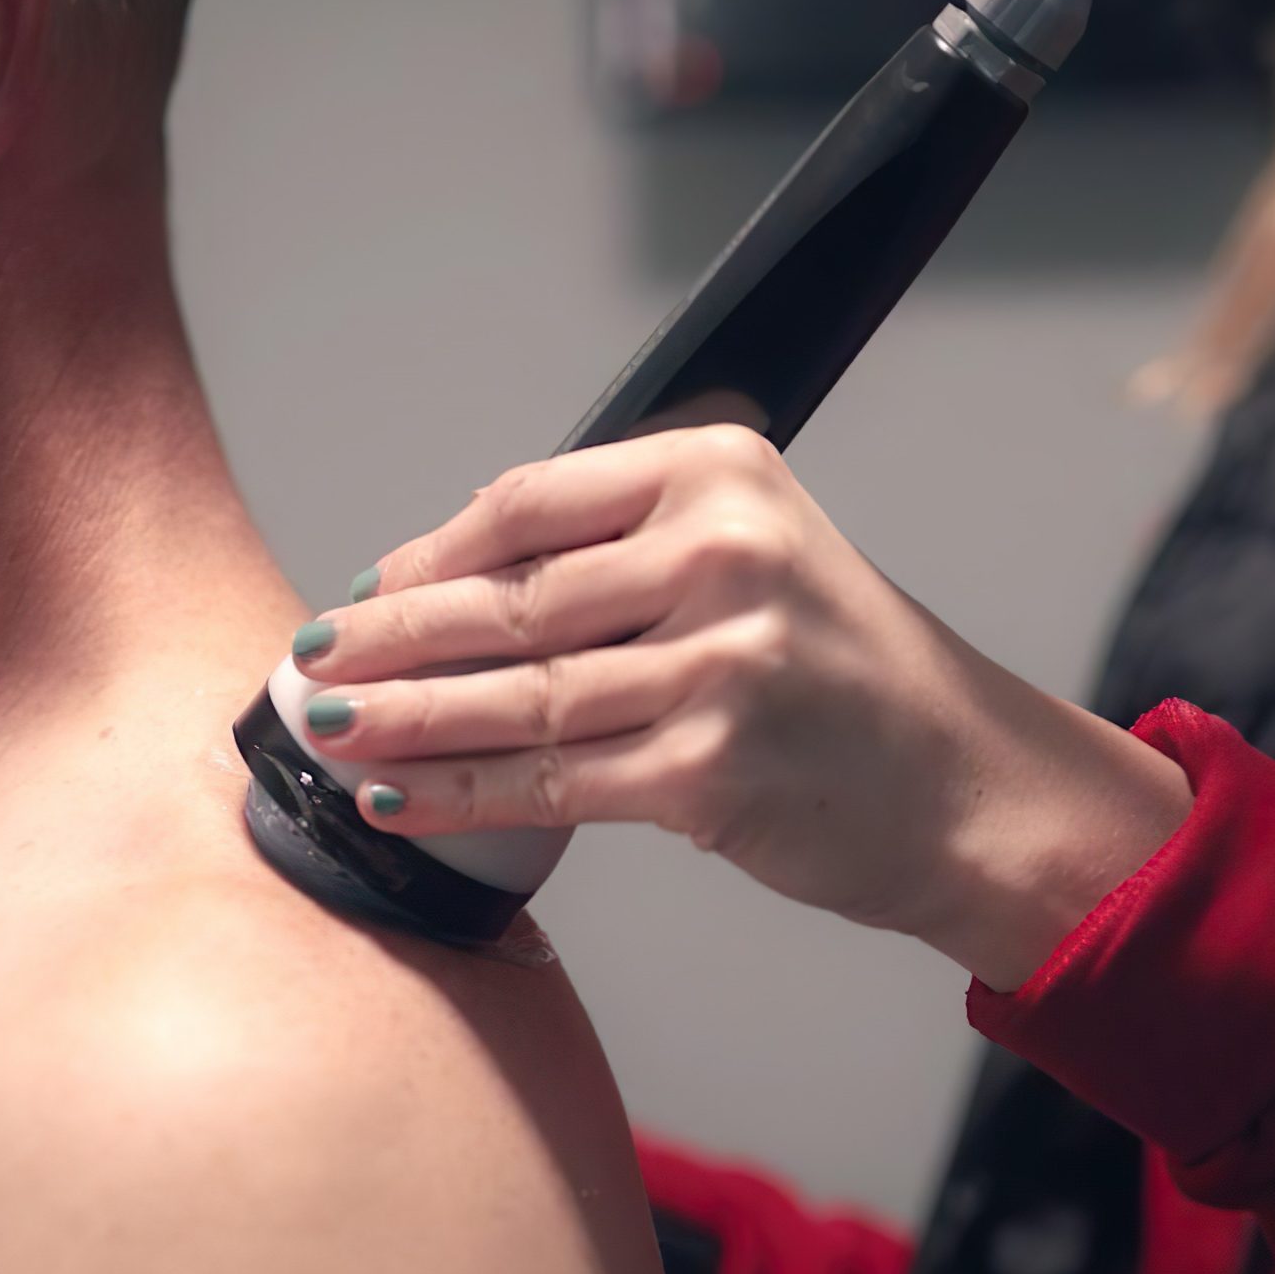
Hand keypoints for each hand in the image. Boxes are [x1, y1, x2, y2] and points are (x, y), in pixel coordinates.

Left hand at [289, 413, 1191, 989]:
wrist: (963, 783)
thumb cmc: (850, 676)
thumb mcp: (758, 559)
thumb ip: (626, 553)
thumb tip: (448, 585)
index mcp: (722, 474)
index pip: (529, 502)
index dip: (429, 553)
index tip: (369, 588)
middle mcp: (723, 554)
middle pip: (508, 598)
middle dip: (390, 637)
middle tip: (311, 660)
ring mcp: (721, 662)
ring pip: (517, 695)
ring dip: (403, 720)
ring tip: (330, 731)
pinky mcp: (712, 767)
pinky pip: (551, 782)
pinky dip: (461, 794)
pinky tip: (400, 799)